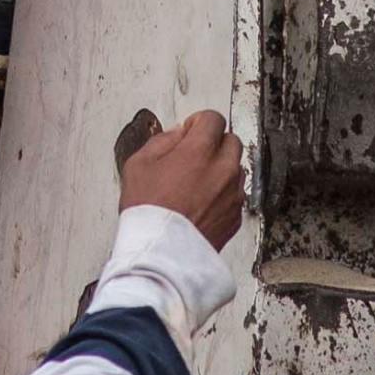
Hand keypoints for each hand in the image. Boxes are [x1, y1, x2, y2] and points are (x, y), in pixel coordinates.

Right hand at [117, 105, 248, 246]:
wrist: (162, 255)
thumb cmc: (149, 214)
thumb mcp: (139, 164)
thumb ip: (162, 141)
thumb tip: (177, 135)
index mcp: (199, 152)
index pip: (213, 119)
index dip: (198, 122)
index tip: (190, 131)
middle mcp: (222, 170)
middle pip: (231, 140)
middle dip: (213, 143)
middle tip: (194, 154)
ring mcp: (232, 195)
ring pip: (236, 168)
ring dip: (221, 168)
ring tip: (196, 182)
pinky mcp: (235, 216)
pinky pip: (235, 194)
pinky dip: (223, 193)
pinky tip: (201, 202)